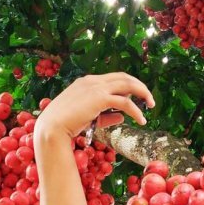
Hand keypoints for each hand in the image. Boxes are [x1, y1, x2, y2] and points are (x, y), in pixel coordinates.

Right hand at [34, 72, 154, 138]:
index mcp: (86, 82)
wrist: (52, 127)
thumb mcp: (89, 119)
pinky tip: (141, 119)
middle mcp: (92, 81)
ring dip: (142, 93)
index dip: (126, 87)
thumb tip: (123, 116)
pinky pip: (124, 102)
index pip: (112, 79)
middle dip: (139, 87)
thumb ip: (107, 116)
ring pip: (127, 85)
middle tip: (149, 99)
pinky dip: (136, 110)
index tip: (135, 98)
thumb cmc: (65, 125)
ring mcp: (96, 87)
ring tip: (151, 105)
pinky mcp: (100, 98)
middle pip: (123, 77)